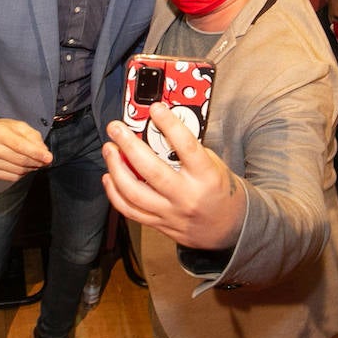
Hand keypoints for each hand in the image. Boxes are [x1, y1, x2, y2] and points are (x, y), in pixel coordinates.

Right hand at [0, 112, 51, 181]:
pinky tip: (23, 166)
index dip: (37, 153)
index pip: (21, 146)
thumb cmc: (2, 129)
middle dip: (37, 162)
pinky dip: (22, 173)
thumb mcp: (18, 126)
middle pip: (21, 160)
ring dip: (31, 168)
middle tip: (45, 160)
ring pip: (18, 170)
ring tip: (34, 162)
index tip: (49, 158)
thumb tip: (44, 152)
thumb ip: (33, 137)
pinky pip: (12, 177)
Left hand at [101, 102, 245, 249]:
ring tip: (109, 149)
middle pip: (151, 170)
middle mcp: (186, 196)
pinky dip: (115, 193)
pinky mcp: (159, 224)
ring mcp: (171, 212)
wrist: (228, 228)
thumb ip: (188, 150)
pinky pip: (130, 210)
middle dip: (129, 145)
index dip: (169, 124)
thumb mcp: (214, 165)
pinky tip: (110, 176)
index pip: (186, 147)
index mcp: (205, 177)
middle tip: (116, 128)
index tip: (155, 109)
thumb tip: (160, 129)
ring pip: (134, 192)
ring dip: (116, 168)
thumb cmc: (219, 191)